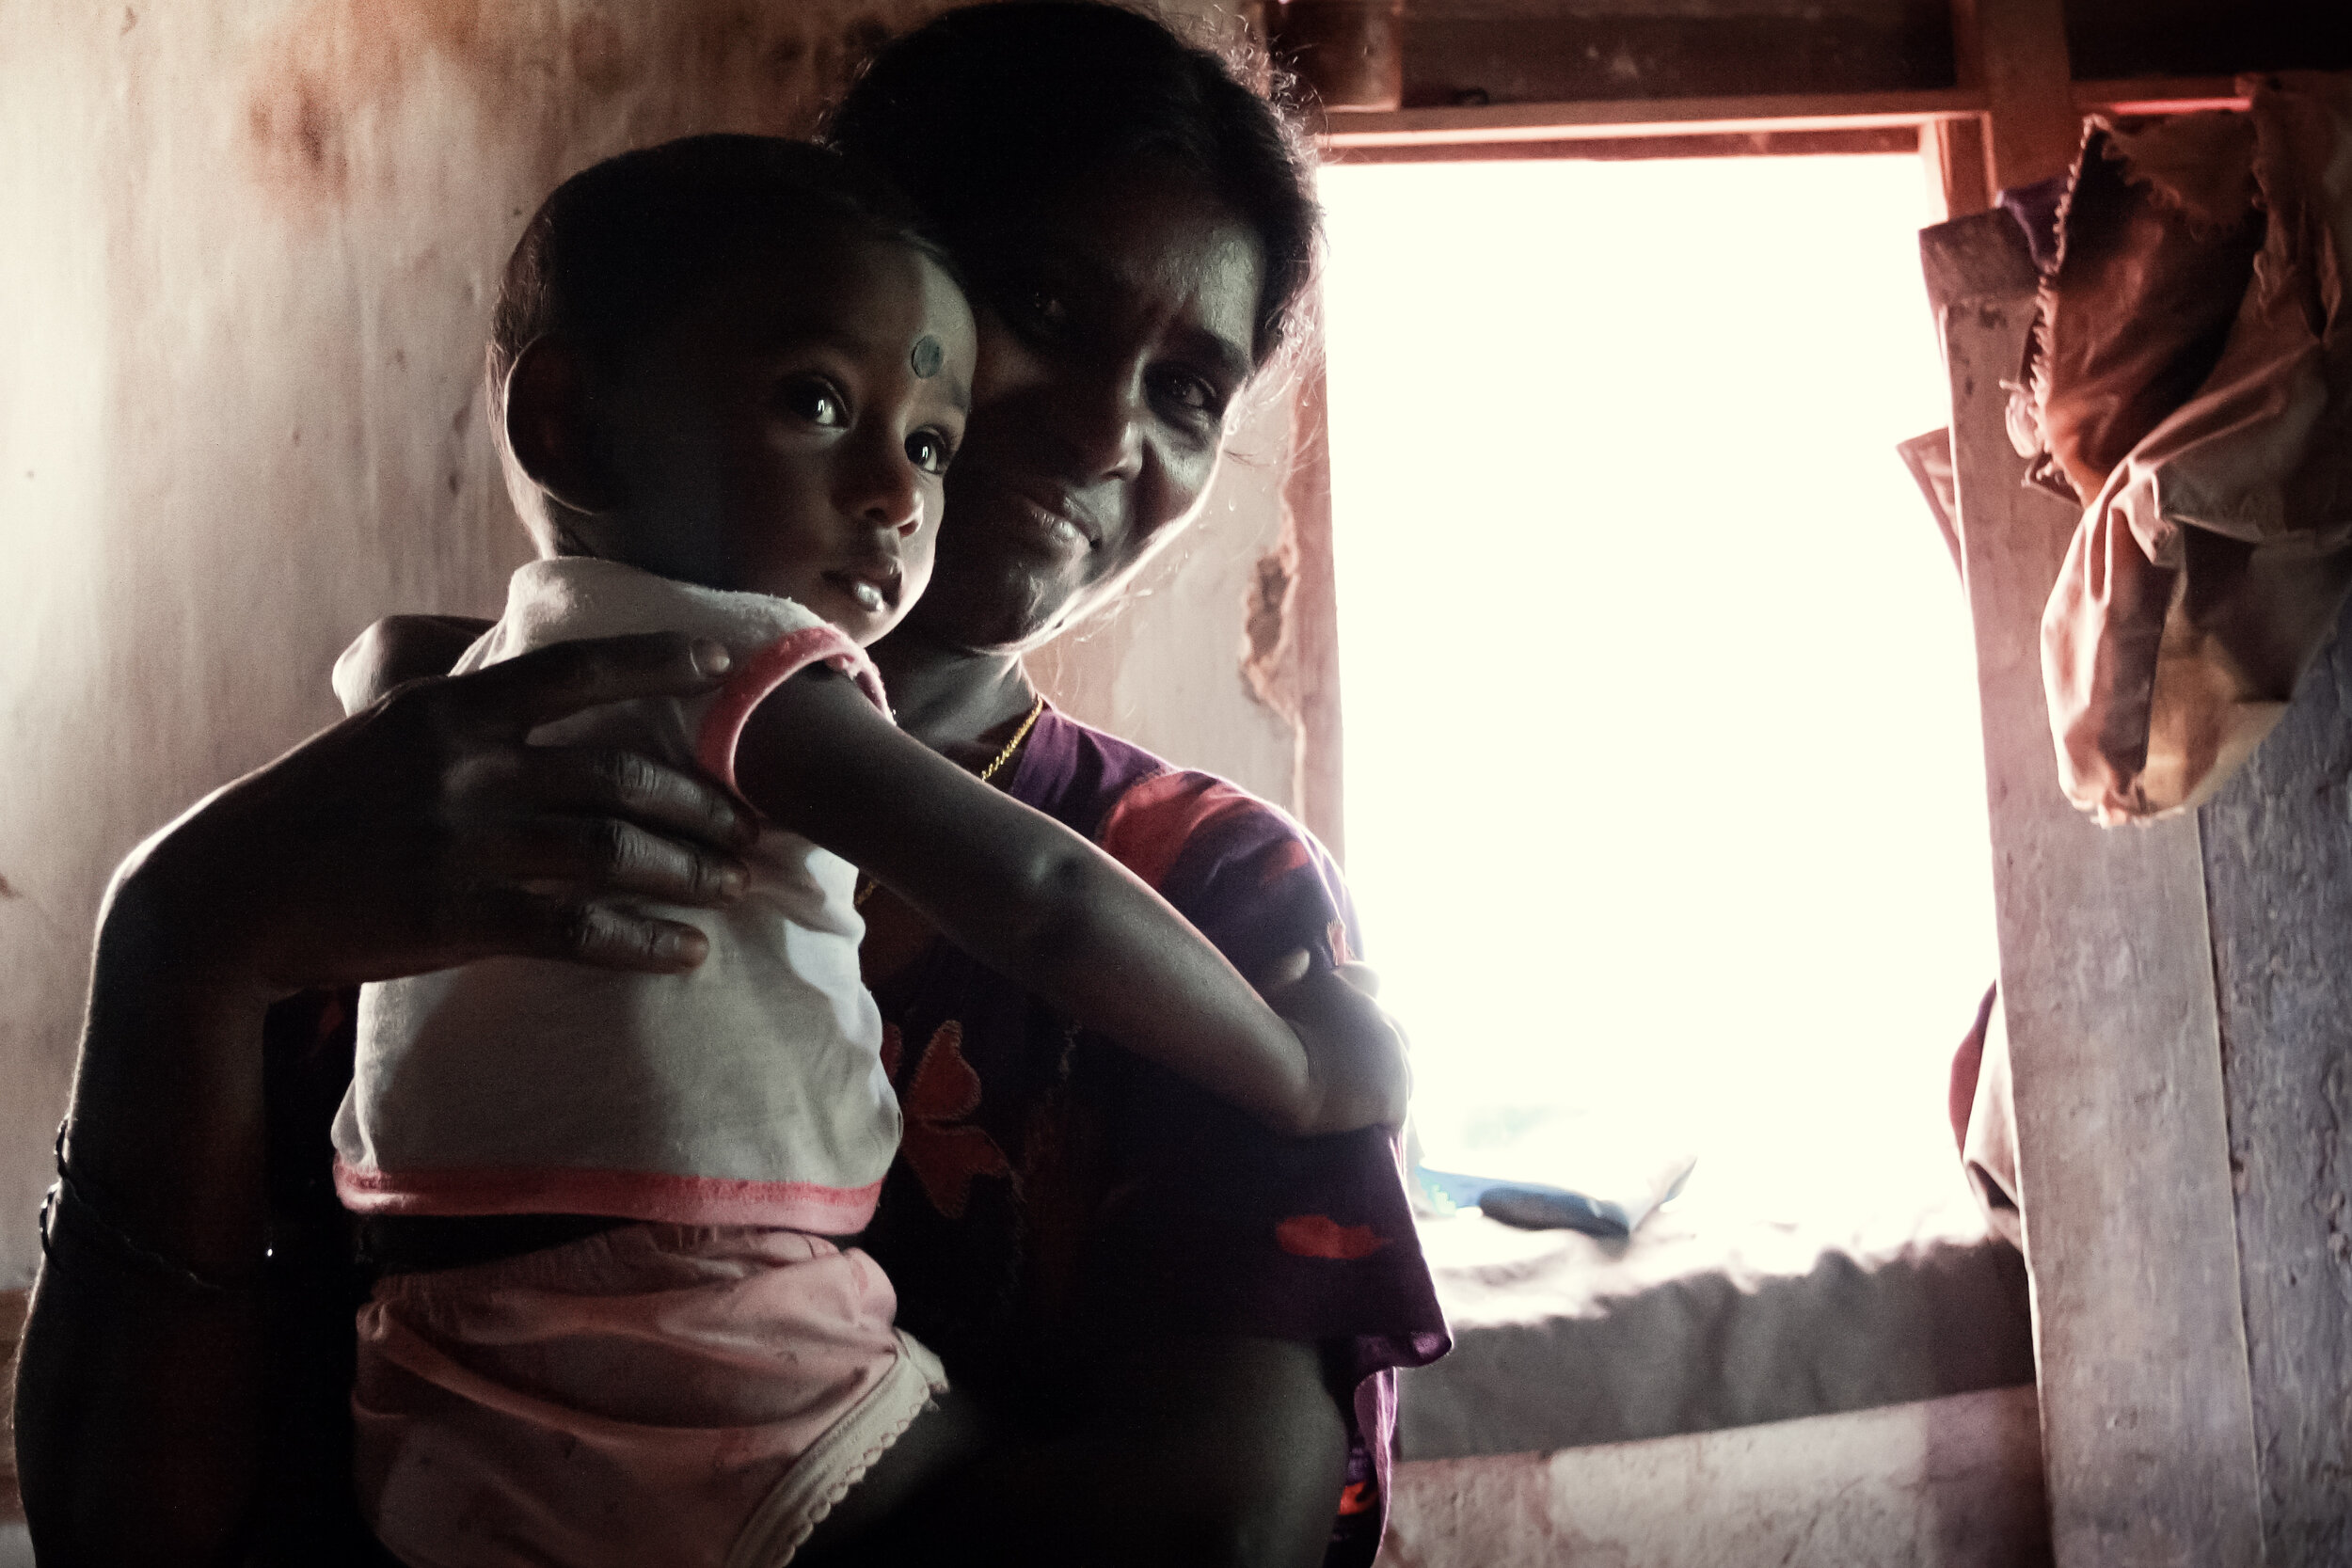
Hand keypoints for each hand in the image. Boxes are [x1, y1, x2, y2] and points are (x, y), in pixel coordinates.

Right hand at [120, 631, 759, 999]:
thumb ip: (463, 716)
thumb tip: (536, 688)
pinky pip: (575, 929)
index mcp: (448, 710)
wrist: (227, 896)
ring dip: (688, 868)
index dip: (657, 662)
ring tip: (735, 882)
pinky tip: (687, 952)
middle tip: (753, 824)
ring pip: (611, 850)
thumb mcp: (382, 734)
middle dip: (702, 801)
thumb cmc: (313, 812)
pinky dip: (642, 941)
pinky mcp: (455, 919)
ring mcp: (462, 844)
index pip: (573, 669)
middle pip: (619, 774)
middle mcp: (464, 767)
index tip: (724, 660)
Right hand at [1252, 952, 1410, 1133]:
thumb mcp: (1272, 990)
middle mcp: (1381, 1020)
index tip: (1348, 1015)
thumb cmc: (1271, 1029)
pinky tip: (1374, 1129)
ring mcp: (1391, 1059)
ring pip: (1404, 1074)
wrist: (1282, 1072)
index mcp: (1354, 991)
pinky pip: (1398, 1111)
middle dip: (1383, 1050)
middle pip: (1398, 1034)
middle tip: (1360, 1071)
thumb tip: (1303, 955)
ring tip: (1369, 1102)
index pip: (1371, 979)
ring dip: (1390, 1084)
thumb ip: (1288, 970)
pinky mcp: (1393, 1096)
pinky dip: (1386, 1118)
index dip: (1363, 994)